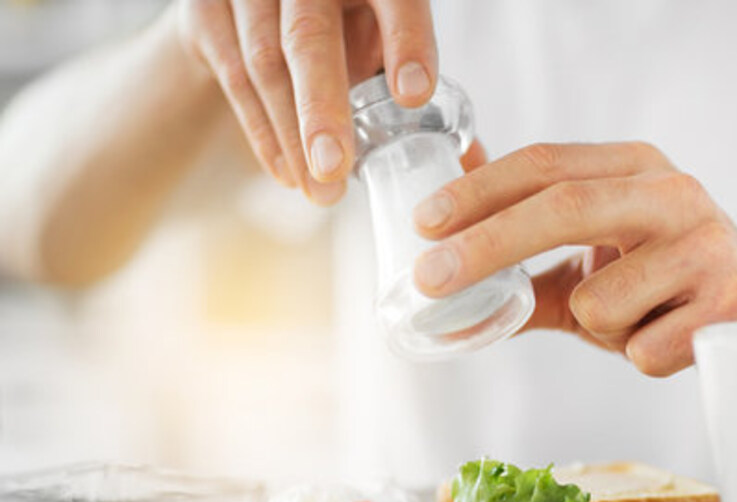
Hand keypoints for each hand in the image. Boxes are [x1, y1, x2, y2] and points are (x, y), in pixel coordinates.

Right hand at [176, 0, 436, 203]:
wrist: (260, 1)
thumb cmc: (342, 24)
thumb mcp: (383, 37)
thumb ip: (417, 84)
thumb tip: (474, 162)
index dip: (407, 42)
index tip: (414, 94)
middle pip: (310, 34)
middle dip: (323, 108)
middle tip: (336, 170)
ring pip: (265, 61)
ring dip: (292, 136)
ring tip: (320, 192)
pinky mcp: (207, 8)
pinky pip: (232, 76)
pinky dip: (262, 132)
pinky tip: (288, 173)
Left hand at [411, 142, 736, 376]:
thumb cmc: (663, 280)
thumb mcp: (595, 256)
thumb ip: (522, 255)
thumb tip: (436, 269)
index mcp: (634, 167)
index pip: (545, 163)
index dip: (478, 191)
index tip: (424, 223)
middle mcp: (674, 193)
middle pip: (564, 206)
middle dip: (486, 244)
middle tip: (429, 279)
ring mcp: (708, 246)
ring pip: (597, 304)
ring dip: (598, 328)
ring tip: (638, 317)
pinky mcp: (733, 303)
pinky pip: (641, 350)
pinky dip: (639, 356)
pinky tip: (673, 337)